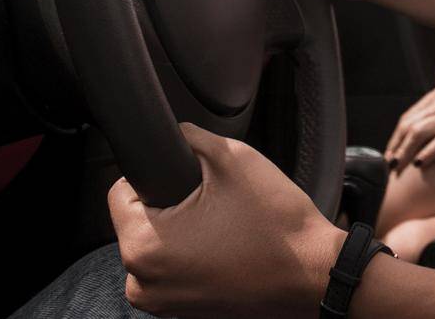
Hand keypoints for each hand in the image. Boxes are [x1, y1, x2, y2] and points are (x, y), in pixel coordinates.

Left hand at [109, 124, 342, 318]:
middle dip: (171, 204)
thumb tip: (174, 132)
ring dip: (183, 230)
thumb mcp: (235, 159)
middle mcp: (142, 284)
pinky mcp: (182, 312)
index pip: (120, 192)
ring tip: (226, 227)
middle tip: (218, 203)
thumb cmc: (278, 226)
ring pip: (157, 245)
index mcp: (144, 248)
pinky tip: (228, 247)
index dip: (159, 173)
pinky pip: (175, 269)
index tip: (192, 180)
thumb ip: (191, 137)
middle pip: (139, 221)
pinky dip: (194, 255)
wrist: (314, 273)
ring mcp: (162, 304)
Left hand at [385, 83, 434, 170]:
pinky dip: (429, 152)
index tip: (390, 157)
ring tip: (400, 169)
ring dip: (406, 152)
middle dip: (396, 148)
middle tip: (390, 168)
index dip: (394, 139)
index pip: (407, 118)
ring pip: (420, 132)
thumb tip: (422, 138)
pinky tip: (422, 165)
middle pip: (409, 125)